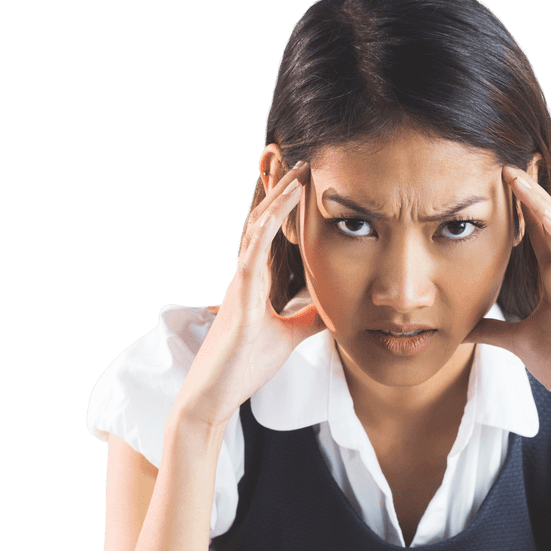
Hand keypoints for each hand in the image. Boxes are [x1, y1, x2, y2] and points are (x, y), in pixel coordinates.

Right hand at [173, 161, 325, 430]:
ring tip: (297, 170)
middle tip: (299, 157)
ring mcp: (240, 284)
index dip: (287, 207)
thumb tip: (336, 307)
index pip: (273, 236)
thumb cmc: (244, 366)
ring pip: (257, 229)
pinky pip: (253, 254)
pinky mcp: (239, 298)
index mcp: (255, 282)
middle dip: (280, 189)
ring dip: (277, 198)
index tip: (305, 180)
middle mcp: (245, 276)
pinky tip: (282, 207)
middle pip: (263, 222)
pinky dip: (267, 228)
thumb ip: (309, 318)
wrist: (214, 394)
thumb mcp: (288, 337)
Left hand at [462, 166, 550, 435]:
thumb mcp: (514, 342)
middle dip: (529, 192)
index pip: (532, 234)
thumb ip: (491, 331)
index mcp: (550, 280)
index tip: (491, 182)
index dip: (515, 208)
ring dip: (542, 203)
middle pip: (547, 222)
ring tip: (520, 176)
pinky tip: (548, 218)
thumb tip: (460, 327)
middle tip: (506, 160)